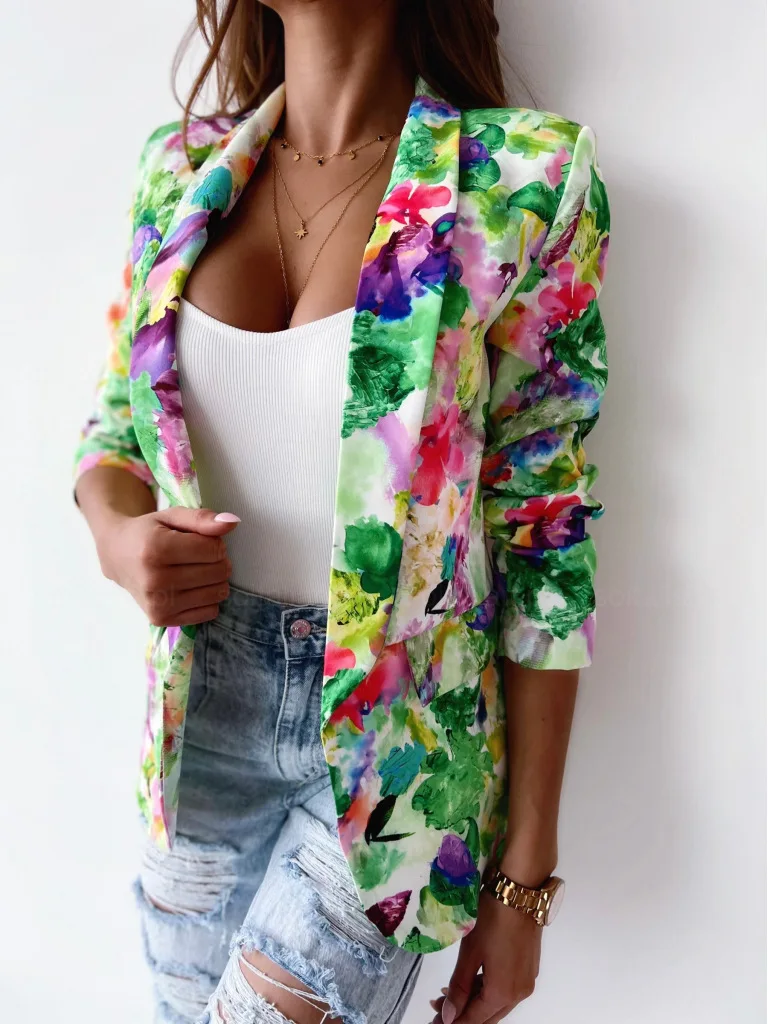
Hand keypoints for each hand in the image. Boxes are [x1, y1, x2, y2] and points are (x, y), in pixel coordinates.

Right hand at [96, 506, 238, 625]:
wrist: (116, 555)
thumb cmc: (148, 533)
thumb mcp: (172, 516)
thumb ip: (202, 518)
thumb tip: (233, 522)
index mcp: (156, 549)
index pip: (214, 550)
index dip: (215, 543)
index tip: (200, 541)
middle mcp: (155, 580)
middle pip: (218, 572)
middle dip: (217, 561)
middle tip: (198, 556)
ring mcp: (157, 604)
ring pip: (217, 593)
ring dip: (214, 580)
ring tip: (194, 570)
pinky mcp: (162, 619)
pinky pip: (209, 612)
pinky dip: (208, 599)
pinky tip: (191, 587)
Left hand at [431, 889, 541, 1023]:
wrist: (521, 891)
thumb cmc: (493, 918)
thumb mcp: (470, 952)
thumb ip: (459, 986)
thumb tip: (448, 1015)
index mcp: (503, 992)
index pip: (474, 1020)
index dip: (452, 1022)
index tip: (434, 1021)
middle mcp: (519, 994)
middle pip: (487, 1016)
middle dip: (461, 1015)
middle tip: (436, 1007)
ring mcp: (526, 982)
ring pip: (497, 1004)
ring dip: (473, 1003)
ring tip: (448, 993)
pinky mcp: (528, 969)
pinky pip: (505, 991)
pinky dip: (487, 991)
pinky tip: (471, 982)